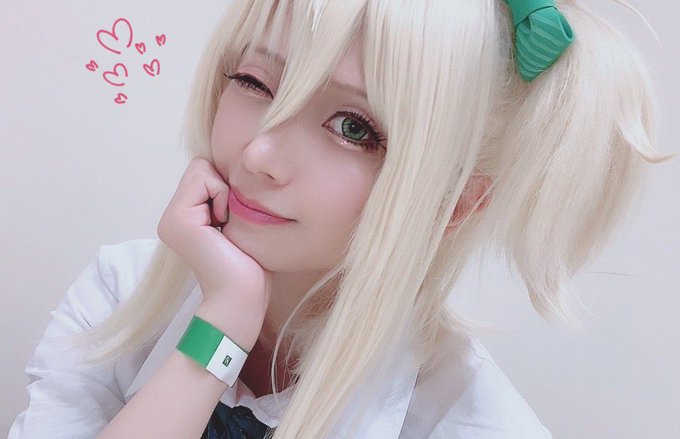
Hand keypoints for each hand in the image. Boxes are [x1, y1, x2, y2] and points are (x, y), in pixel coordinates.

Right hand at [157, 157, 271, 320]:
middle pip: (200, 166)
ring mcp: (171, 218)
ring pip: (201, 168)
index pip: (204, 172)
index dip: (226, 187)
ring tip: (226, 226)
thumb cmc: (250, 264)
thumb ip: (226, 198)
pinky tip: (223, 227)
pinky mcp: (177, 219)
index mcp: (185, 218)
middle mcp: (172, 217)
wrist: (243, 296)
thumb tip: (234, 169)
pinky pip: (204, 179)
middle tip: (230, 222)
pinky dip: (222, 196)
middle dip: (223, 187)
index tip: (234, 220)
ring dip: (223, 192)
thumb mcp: (238, 222)